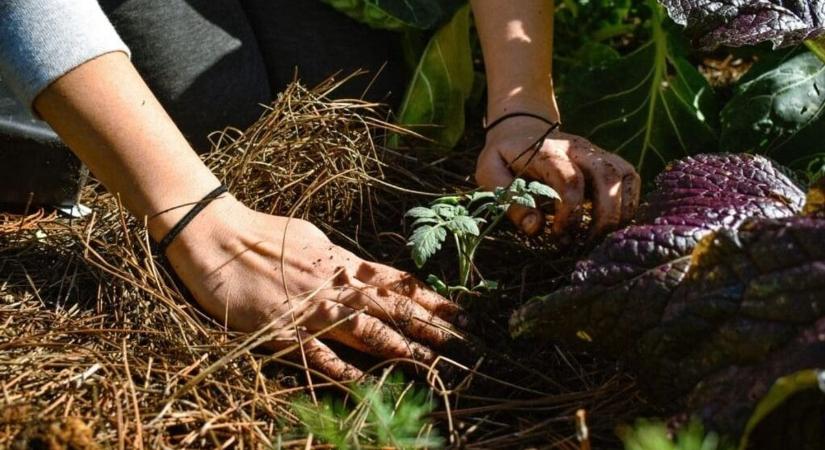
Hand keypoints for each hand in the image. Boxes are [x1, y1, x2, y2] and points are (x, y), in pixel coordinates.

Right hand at [164, 197, 463, 379]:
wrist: (215, 236)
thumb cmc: (261, 232)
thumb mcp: (310, 237)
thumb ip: (339, 258)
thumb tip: (363, 270)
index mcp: (341, 262)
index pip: (396, 282)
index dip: (430, 299)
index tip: (458, 311)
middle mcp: (333, 285)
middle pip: (389, 307)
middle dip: (428, 324)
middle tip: (462, 339)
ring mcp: (309, 309)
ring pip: (363, 329)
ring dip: (398, 346)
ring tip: (430, 360)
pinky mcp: (282, 330)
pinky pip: (316, 354)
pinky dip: (340, 368)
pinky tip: (364, 381)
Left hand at [476, 116, 640, 236]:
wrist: (520, 130)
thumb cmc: (504, 157)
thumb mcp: (489, 173)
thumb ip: (510, 199)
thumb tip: (535, 227)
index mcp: (548, 151)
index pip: (571, 180)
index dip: (569, 213)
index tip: (557, 234)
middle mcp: (579, 149)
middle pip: (608, 176)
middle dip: (604, 216)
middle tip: (587, 243)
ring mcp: (596, 153)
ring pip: (626, 176)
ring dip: (622, 211)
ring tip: (603, 237)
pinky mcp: (607, 161)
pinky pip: (631, 178)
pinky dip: (630, 203)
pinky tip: (613, 224)